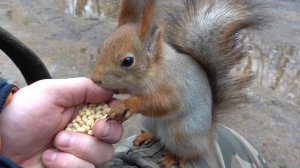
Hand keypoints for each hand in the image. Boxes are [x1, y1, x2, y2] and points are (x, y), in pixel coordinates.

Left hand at [0, 77, 122, 167]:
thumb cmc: (21, 114)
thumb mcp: (51, 92)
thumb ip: (84, 87)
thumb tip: (111, 91)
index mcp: (84, 110)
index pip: (113, 113)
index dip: (114, 117)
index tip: (103, 119)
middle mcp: (86, 130)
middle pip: (114, 136)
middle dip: (100, 135)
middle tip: (83, 131)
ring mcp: (80, 151)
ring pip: (101, 155)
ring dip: (77, 150)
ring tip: (55, 144)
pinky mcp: (72, 167)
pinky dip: (66, 164)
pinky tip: (49, 158)